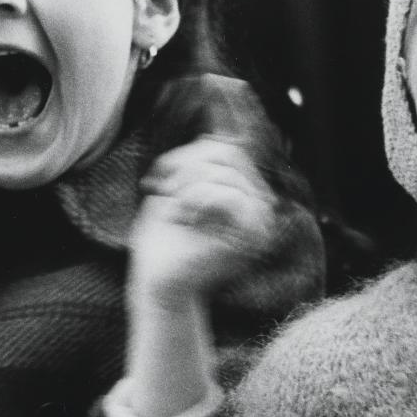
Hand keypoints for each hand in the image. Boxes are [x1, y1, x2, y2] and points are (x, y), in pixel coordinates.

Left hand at [129, 138, 280, 307]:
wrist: (156, 281)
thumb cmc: (163, 238)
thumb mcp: (178, 190)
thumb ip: (198, 163)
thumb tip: (214, 136)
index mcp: (244, 196)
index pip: (230, 150)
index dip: (191, 153)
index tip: (161, 175)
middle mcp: (259, 208)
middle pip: (231, 155)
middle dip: (189, 167)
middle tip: (164, 191)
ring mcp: (260, 224)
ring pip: (228, 174)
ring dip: (188, 187)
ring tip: (174, 210)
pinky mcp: (251, 239)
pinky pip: (230, 196)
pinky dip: (198, 200)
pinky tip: (184, 218)